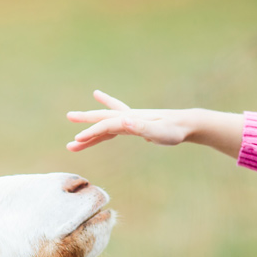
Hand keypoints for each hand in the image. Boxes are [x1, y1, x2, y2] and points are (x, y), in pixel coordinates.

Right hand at [66, 90, 193, 151]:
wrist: (186, 124)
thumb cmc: (174, 131)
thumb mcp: (159, 132)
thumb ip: (141, 127)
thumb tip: (124, 121)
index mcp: (131, 119)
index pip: (106, 125)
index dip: (91, 133)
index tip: (76, 140)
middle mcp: (128, 117)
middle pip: (102, 117)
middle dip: (86, 119)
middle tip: (69, 116)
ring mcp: (131, 120)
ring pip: (106, 124)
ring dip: (91, 128)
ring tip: (75, 132)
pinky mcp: (134, 125)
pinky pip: (115, 125)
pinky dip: (105, 127)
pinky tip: (102, 130)